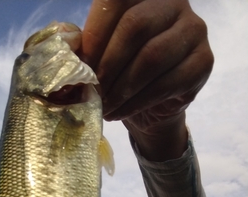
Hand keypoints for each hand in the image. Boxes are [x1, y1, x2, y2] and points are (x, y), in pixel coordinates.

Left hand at [82, 0, 213, 159]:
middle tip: (93, 91)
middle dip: (108, 64)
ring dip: (122, 88)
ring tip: (105, 106)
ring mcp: (193, 30)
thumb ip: (87, 47)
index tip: (81, 65)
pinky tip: (121, 112)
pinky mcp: (203, 62)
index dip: (96, 33)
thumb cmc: (121, 74)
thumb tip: (66, 54)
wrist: (149, 107)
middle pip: (135, 27)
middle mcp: (173, 4)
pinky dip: (137, 102)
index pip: (117, 0)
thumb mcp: (100, 56)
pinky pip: (166, 83)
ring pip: (151, 57)